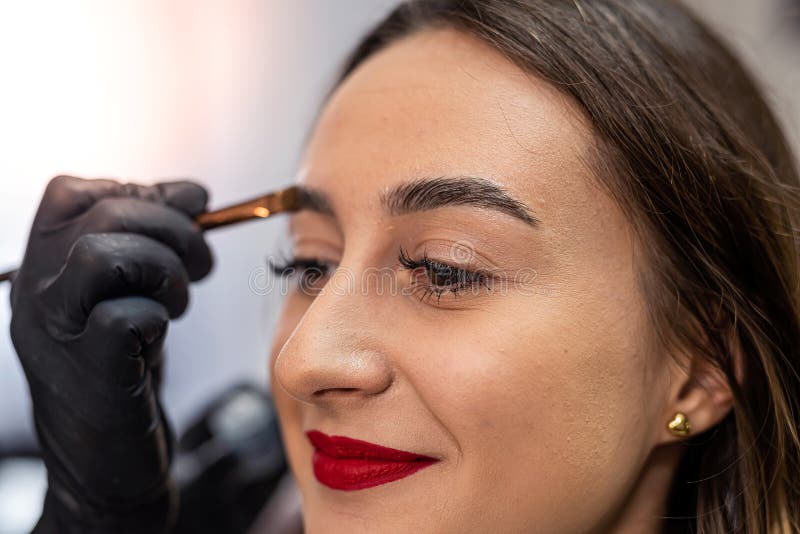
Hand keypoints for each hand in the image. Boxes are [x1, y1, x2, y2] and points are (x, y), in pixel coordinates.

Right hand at [9, 175, 212, 532]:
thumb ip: (150, 240)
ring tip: (179, 300)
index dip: (140, 190)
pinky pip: (125, 316)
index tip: (187, 212)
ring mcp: (58, 334)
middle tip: (200, 263)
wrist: (107, 460)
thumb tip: (193, 192)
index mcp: (43, 267)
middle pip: (102, 213)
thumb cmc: (124, 368)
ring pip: (102, 255)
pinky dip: (160, 316)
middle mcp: (37, 294)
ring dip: (164, 268)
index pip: (73, 192)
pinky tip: (162, 334)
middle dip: (172, 227)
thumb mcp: (131, 292)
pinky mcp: (91, 373)